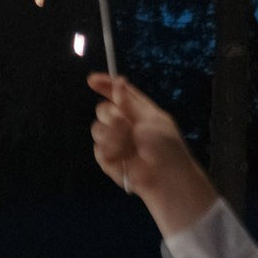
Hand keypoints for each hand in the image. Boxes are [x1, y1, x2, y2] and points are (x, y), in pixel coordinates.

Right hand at [87, 74, 218, 233]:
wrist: (164, 177)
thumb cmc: (166, 147)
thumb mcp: (151, 118)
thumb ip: (130, 103)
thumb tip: (118, 82)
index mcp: (137, 110)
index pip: (117, 93)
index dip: (104, 85)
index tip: (91, 80)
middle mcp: (124, 123)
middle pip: (103, 109)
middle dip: (112, 117)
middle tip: (127, 127)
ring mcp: (114, 141)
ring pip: (97, 129)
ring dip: (113, 137)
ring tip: (130, 147)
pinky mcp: (107, 158)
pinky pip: (97, 149)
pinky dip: (110, 152)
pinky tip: (124, 159)